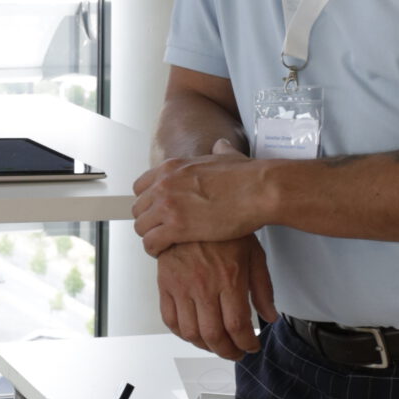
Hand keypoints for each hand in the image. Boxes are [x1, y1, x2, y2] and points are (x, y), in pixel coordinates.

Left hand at [132, 139, 271, 255]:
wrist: (260, 190)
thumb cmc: (248, 176)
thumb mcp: (227, 155)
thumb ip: (219, 151)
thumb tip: (221, 146)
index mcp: (172, 168)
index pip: (141, 186)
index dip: (148, 202)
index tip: (156, 212)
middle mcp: (164, 184)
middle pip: (138, 208)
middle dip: (148, 221)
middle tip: (160, 230)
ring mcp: (168, 205)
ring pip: (141, 227)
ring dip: (150, 237)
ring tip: (162, 244)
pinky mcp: (177, 227)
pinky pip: (151, 242)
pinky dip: (155, 250)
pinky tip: (164, 252)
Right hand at [158, 236, 277, 359]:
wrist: (193, 209)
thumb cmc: (224, 231)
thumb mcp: (254, 254)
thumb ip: (263, 288)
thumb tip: (269, 316)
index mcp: (229, 278)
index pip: (237, 325)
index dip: (246, 343)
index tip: (250, 346)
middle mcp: (203, 284)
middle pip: (213, 335)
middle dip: (227, 351)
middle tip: (234, 352)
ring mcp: (182, 285)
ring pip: (190, 332)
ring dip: (204, 345)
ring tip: (215, 344)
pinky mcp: (166, 283)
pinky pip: (169, 319)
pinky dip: (181, 333)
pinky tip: (193, 331)